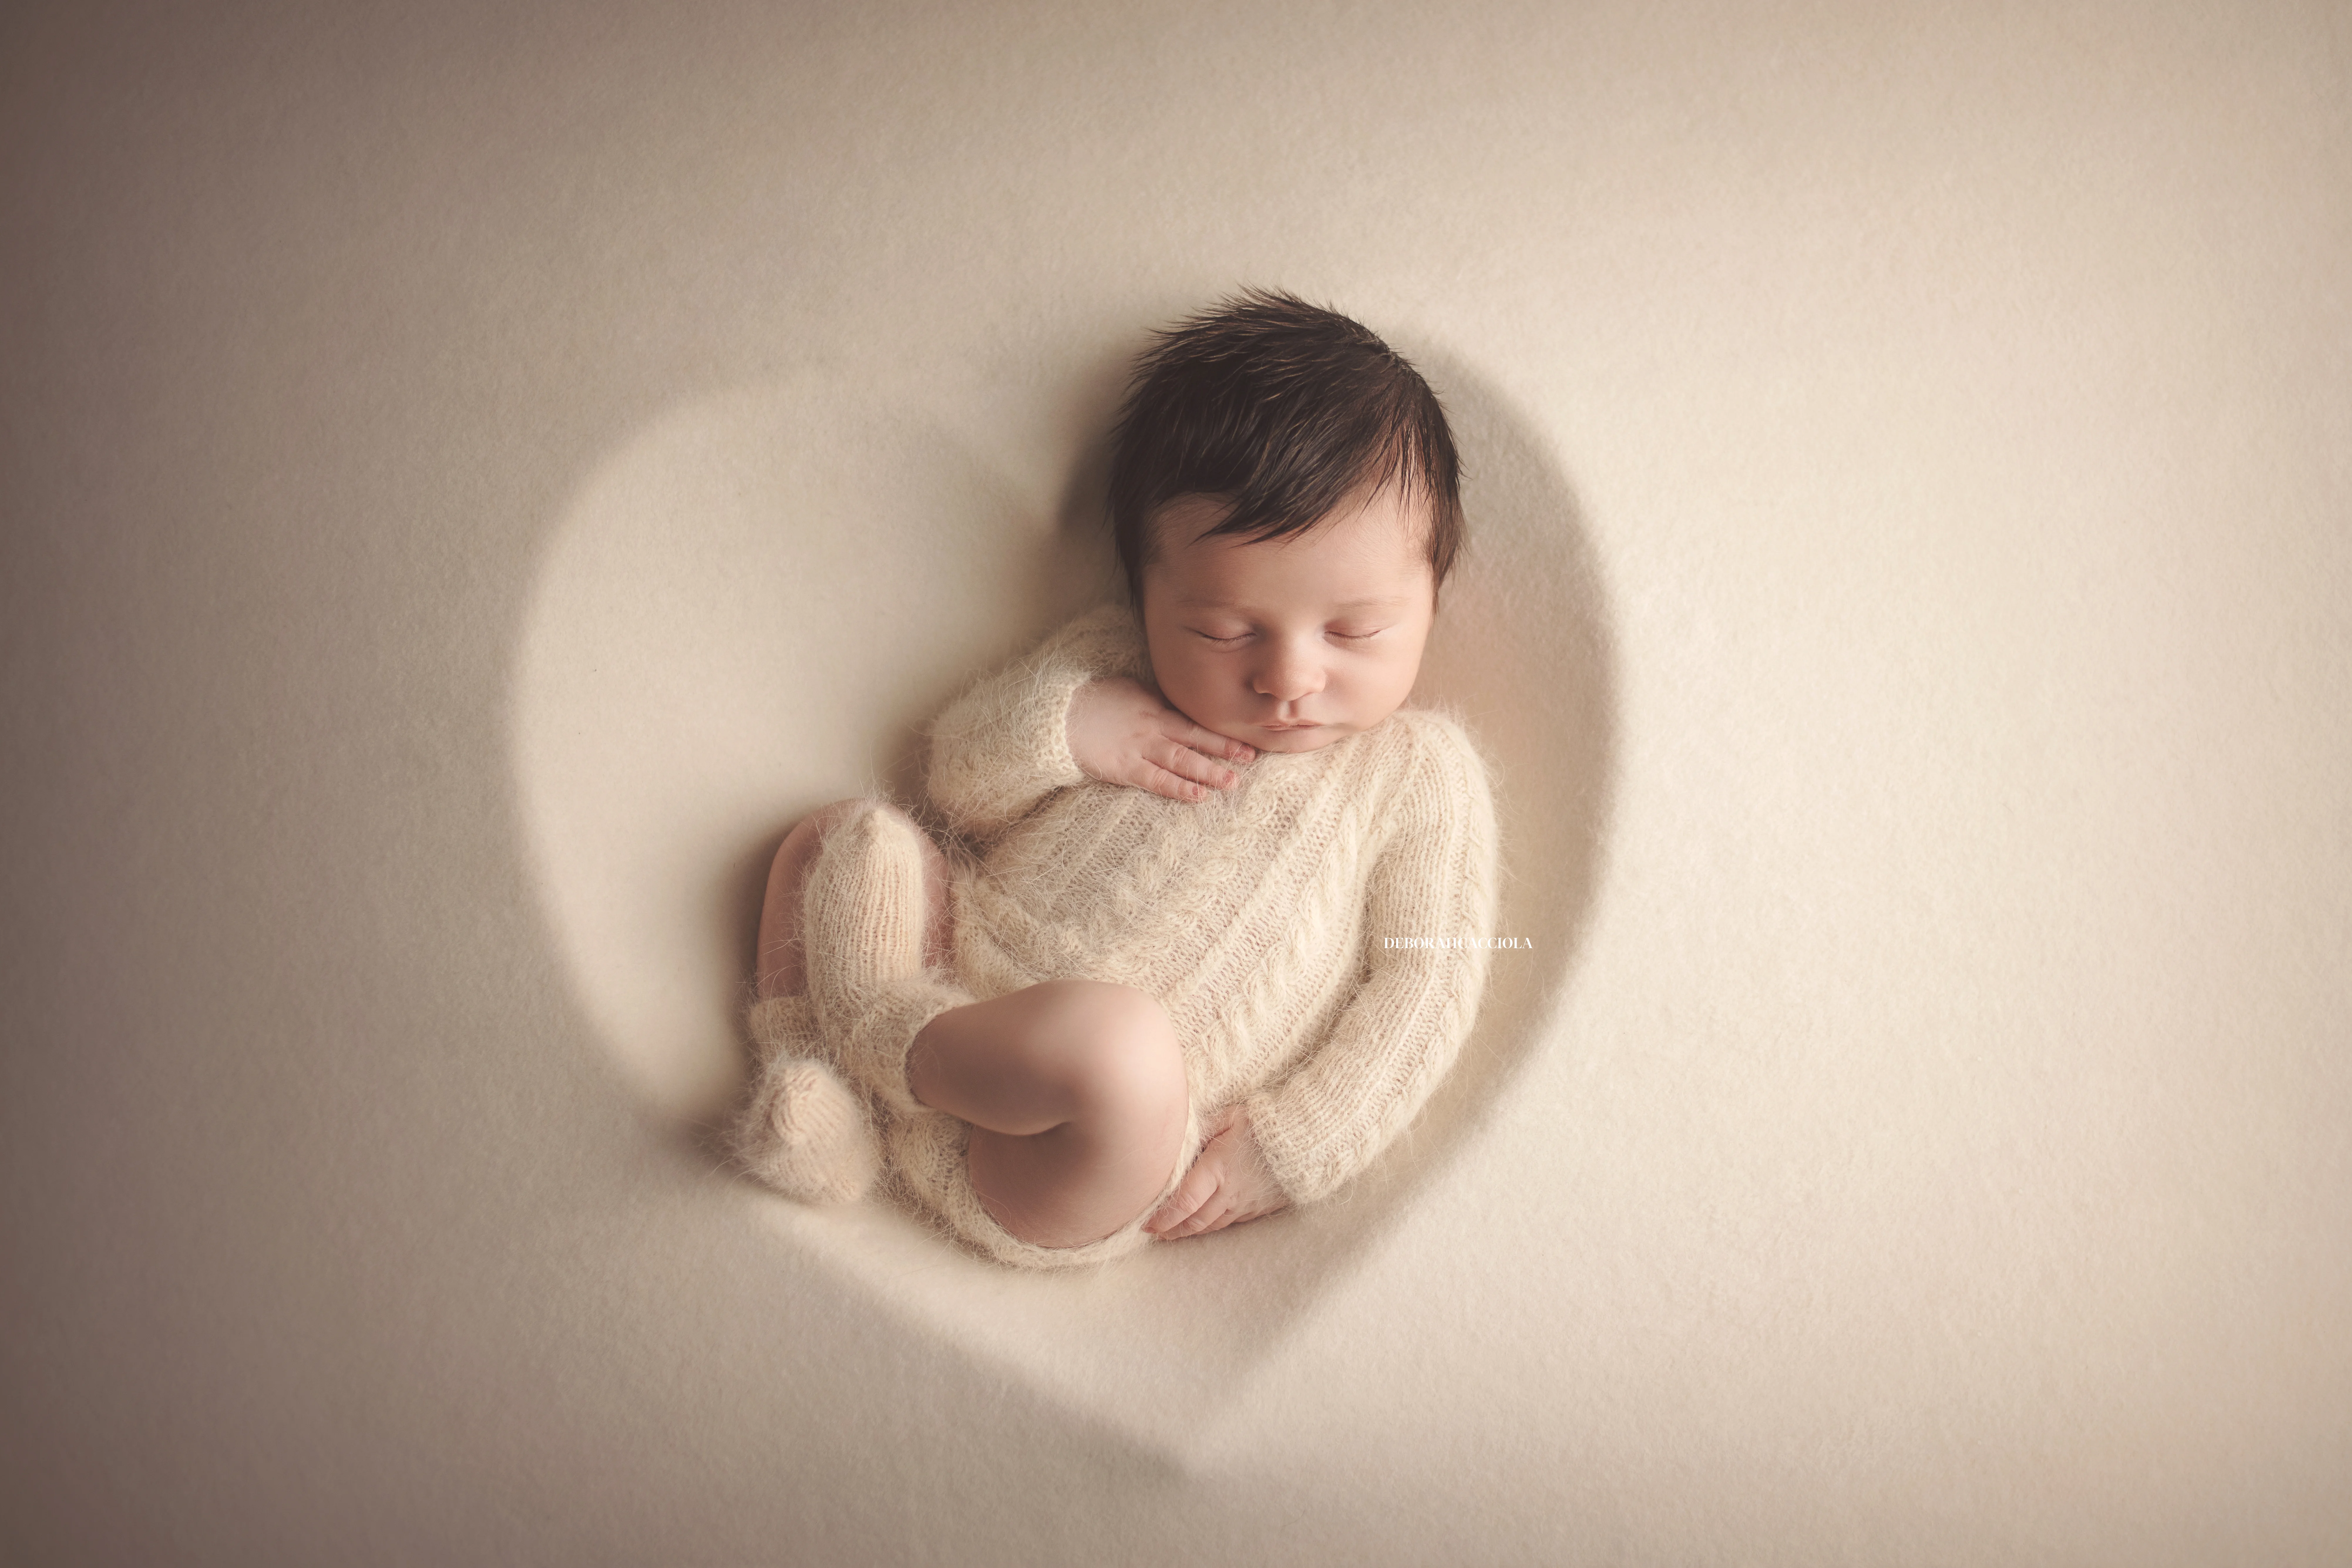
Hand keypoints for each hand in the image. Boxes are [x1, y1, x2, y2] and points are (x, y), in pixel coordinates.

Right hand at [1067, 676, 1255, 802]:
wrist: (1059, 714)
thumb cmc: (1093, 701)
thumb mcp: (1128, 691)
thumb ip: (1154, 700)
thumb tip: (1177, 704)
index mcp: (1155, 706)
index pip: (1194, 719)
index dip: (1220, 728)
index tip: (1245, 734)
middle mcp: (1153, 726)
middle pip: (1195, 737)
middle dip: (1224, 747)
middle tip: (1251, 757)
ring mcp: (1140, 747)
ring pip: (1182, 760)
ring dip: (1209, 771)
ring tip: (1232, 782)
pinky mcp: (1124, 767)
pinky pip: (1157, 780)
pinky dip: (1178, 788)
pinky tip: (1198, 796)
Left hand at [1145, 1103, 1289, 1240]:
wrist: (1307, 1141)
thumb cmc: (1267, 1124)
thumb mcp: (1231, 1117)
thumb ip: (1202, 1128)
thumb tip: (1177, 1136)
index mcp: (1218, 1169)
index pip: (1184, 1203)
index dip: (1163, 1217)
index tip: (1146, 1223)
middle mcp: (1230, 1193)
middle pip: (1194, 1221)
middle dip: (1170, 1230)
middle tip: (1151, 1232)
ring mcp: (1245, 1204)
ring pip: (1210, 1226)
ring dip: (1188, 1232)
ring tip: (1169, 1232)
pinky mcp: (1258, 1209)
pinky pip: (1229, 1223)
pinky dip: (1210, 1227)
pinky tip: (1200, 1224)